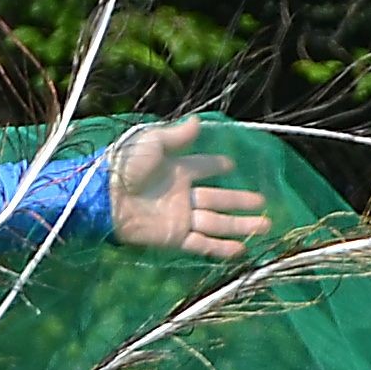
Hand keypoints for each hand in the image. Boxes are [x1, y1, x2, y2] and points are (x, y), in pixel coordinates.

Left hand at [106, 120, 271, 261]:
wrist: (105, 197)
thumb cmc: (125, 166)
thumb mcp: (152, 143)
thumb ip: (177, 136)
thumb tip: (198, 120)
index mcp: (177, 169)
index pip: (203, 168)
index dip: (216, 166)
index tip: (232, 165)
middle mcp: (182, 194)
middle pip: (217, 198)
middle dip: (240, 201)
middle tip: (263, 202)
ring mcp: (180, 217)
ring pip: (216, 222)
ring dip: (240, 225)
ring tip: (265, 226)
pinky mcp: (174, 237)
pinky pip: (202, 243)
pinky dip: (221, 247)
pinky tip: (241, 248)